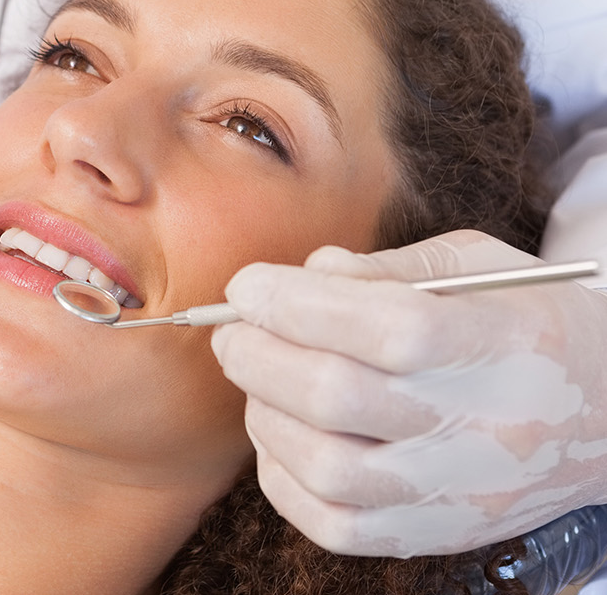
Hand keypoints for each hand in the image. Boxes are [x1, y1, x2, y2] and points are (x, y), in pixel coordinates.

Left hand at [213, 230, 606, 556]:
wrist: (606, 417)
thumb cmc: (524, 326)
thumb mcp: (478, 269)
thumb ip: (385, 267)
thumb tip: (302, 274)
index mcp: (505, 345)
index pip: (389, 326)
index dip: (298, 303)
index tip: (248, 285)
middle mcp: (484, 427)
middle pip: (337, 397)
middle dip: (258, 355)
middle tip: (233, 331)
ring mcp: (458, 492)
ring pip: (324, 466)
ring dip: (264, 413)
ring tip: (262, 380)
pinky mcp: (434, 534)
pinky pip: (330, 524)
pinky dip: (282, 476)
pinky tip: (283, 433)